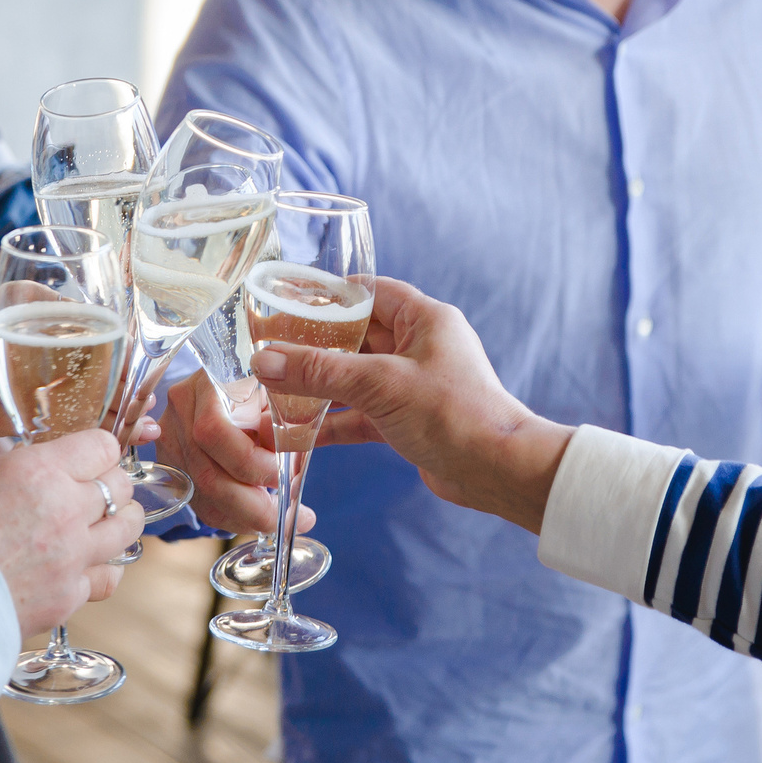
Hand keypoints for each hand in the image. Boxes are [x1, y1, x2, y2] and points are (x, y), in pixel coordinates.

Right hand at [0, 429, 142, 634]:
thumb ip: (17, 474)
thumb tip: (41, 472)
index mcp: (37, 470)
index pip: (102, 445)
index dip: (98, 451)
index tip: (91, 458)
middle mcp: (65, 507)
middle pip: (121, 484)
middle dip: (111, 484)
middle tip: (96, 492)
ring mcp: (74, 554)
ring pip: (128, 527)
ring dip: (120, 521)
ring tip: (106, 524)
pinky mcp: (72, 595)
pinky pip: (110, 575)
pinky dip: (103, 568)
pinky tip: (91, 566)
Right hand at [159, 369, 307, 539]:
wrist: (240, 386)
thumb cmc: (268, 390)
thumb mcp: (280, 395)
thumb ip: (281, 421)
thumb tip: (282, 455)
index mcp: (204, 384)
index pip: (215, 432)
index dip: (254, 464)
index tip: (288, 477)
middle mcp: (178, 412)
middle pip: (207, 475)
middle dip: (255, 506)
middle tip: (294, 516)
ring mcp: (170, 440)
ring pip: (203, 496)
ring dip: (246, 516)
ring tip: (278, 517)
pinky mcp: (173, 464)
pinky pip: (200, 503)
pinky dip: (232, 516)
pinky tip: (257, 516)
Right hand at [246, 277, 573, 532]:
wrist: (497, 471)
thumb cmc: (454, 414)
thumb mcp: (380, 385)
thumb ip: (319, 372)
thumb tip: (264, 362)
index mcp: (423, 319)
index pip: (369, 291)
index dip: (329, 294)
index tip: (289, 301)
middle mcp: (419, 346)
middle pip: (356, 336)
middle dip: (315, 345)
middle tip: (272, 349)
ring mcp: (413, 384)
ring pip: (355, 377)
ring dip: (319, 386)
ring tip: (275, 389)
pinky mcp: (407, 420)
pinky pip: (361, 413)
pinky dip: (333, 420)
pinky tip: (298, 431)